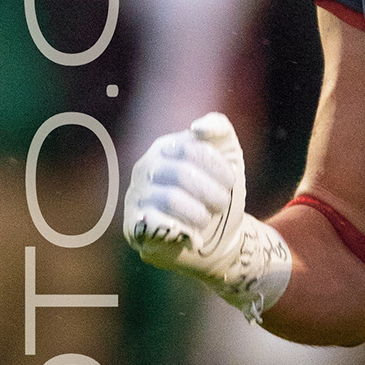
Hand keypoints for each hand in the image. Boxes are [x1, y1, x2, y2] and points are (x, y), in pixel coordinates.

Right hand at [123, 111, 292, 323]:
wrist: (212, 237)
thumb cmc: (217, 192)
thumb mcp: (227, 156)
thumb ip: (219, 129)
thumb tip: (198, 128)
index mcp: (168, 147)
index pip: (193, 149)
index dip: (219, 168)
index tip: (230, 183)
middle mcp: (147, 167)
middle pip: (183, 174)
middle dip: (213, 194)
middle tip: (221, 205)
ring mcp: (138, 194)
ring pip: (171, 199)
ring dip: (200, 214)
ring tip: (206, 220)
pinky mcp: (134, 224)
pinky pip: (156, 224)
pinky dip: (183, 232)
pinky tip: (192, 235)